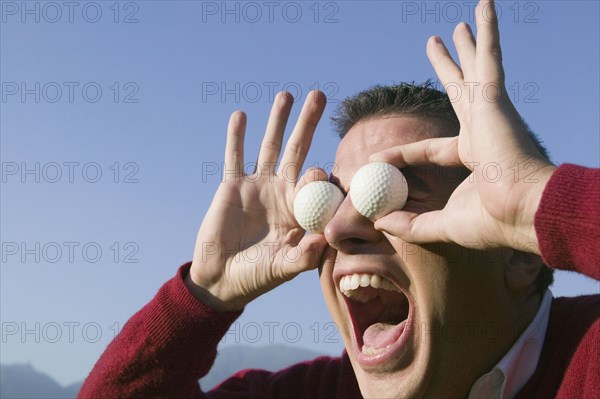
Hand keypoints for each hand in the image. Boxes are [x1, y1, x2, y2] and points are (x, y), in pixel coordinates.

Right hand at [186, 91, 328, 310]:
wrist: (222, 277)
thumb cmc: (257, 276)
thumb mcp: (283, 269)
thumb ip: (304, 256)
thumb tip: (326, 238)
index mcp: (301, 210)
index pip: (317, 185)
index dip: (320, 177)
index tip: (320, 174)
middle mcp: (282, 192)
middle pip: (297, 150)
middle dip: (307, 123)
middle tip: (319, 95)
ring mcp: (258, 186)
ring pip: (270, 146)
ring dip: (277, 121)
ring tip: (286, 94)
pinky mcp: (233, 185)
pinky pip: (235, 156)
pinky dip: (236, 137)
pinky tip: (241, 116)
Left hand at [371, 0, 555, 252]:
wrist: (523, 210)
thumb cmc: (492, 221)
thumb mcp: (442, 224)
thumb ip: (412, 224)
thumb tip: (380, 222)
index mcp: (473, 157)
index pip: (429, 150)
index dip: (401, 154)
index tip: (377, 158)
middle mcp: (482, 130)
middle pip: (459, 93)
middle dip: (448, 71)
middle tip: (438, 49)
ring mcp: (490, 111)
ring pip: (475, 69)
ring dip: (467, 46)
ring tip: (457, 25)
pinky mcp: (495, 97)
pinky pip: (489, 55)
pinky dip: (488, 30)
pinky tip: (483, 4)